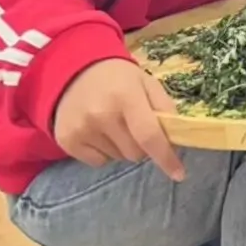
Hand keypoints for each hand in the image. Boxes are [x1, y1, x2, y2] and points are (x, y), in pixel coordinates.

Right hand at [53, 58, 184, 181]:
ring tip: (115, 125)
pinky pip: (98, 162)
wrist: (74, 72)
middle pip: (135, 153)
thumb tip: (176, 138)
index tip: (179, 174)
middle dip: (143, 146)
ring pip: (118, 158)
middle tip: (136, 127)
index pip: (149, 135)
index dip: (165, 157)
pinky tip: (99, 132)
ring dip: (123, 147)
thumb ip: (165, 108)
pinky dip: (105, 152)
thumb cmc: (119, 79)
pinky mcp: (67, 140)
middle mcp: (101, 114)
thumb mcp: (147, 83)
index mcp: (126, 97)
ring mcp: (81, 129)